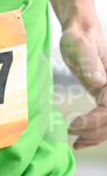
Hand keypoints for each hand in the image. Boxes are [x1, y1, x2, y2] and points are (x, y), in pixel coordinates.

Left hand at [61, 22, 106, 149]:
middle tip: (71, 133)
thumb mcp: (79, 47)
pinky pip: (106, 120)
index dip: (94, 122)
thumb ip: (89, 63)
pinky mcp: (105, 97)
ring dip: (96, 136)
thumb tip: (100, 81)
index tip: (73, 125)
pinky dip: (96, 133)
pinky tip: (81, 141)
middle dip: (95, 132)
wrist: (81, 33)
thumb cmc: (78, 39)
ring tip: (76, 142)